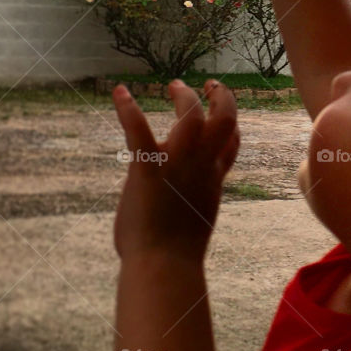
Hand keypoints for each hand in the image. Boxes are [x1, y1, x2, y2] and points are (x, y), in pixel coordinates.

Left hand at [112, 79, 239, 262]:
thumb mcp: (195, 219)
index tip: (223, 109)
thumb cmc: (174, 254)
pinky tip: (119, 92)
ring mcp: (176, 164)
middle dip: (221, 98)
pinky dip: (127, 108)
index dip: (231, 124)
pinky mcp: (147, 168)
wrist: (163, 265)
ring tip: (174, 85)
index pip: (231, 143)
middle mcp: (201, 166)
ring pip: (190, 116)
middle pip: (224, 120)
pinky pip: (138, 130)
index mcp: (213, 180)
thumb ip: (193, 198)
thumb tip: (182, 196)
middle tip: (209, 85)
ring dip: (183, 96)